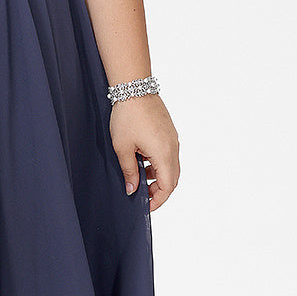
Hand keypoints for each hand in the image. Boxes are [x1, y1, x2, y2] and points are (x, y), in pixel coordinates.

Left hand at [110, 92, 179, 211]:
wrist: (134, 89)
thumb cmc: (127, 116)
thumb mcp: (123, 148)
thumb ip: (129, 171)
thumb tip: (132, 189)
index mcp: (164, 154)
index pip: (168, 187)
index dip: (158, 200)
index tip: (146, 206)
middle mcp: (173, 148)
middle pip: (172, 179)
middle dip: (158, 191)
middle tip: (141, 195)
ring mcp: (173, 139)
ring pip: (171, 167)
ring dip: (158, 177)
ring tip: (138, 178)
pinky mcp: (169, 133)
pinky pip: (168, 155)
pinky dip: (158, 164)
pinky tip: (142, 161)